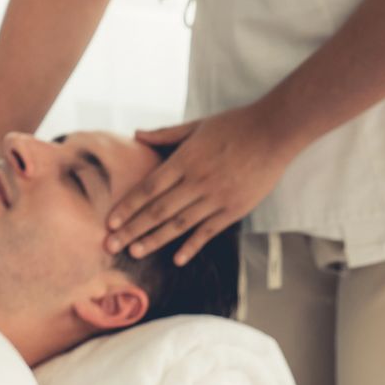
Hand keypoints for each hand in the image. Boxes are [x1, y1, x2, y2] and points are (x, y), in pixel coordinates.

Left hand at [106, 105, 300, 264]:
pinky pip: (208, 231)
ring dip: (155, 240)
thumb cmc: (235, 125)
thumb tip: (137, 135)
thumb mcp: (197, 125)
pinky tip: (177, 259)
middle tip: (111, 245)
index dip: (128, 206)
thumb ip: (166, 135)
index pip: (148, 188)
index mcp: (185, 160)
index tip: (110, 222)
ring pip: (179, 224)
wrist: (274, 132)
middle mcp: (197, 181)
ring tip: (135, 253)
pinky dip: (192, 246)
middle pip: (157, 210)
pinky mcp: (234, 209)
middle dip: (132, 229)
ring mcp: (216, 198)